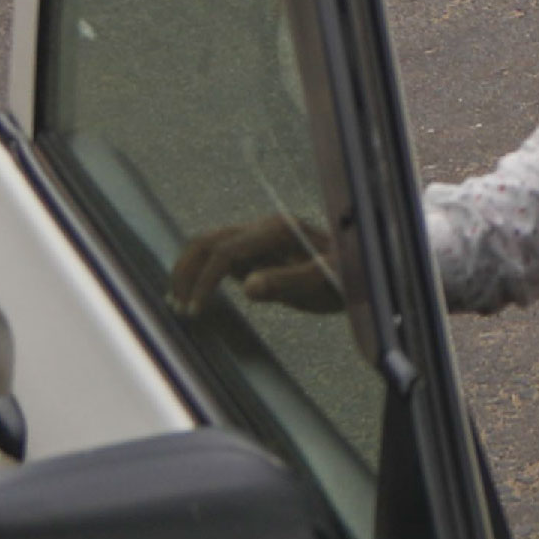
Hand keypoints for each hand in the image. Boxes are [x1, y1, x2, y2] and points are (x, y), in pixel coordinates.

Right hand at [170, 212, 344, 316]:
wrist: (361, 270)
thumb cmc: (348, 276)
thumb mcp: (325, 281)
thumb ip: (288, 281)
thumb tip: (247, 286)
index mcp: (277, 229)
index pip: (225, 250)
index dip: (205, 280)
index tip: (196, 310)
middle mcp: (263, 228)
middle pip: (207, 241)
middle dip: (187, 272)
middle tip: (179, 308)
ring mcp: (257, 238)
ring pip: (208, 245)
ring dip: (187, 271)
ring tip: (177, 303)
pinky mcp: (255, 252)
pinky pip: (218, 257)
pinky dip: (199, 273)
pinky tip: (192, 296)